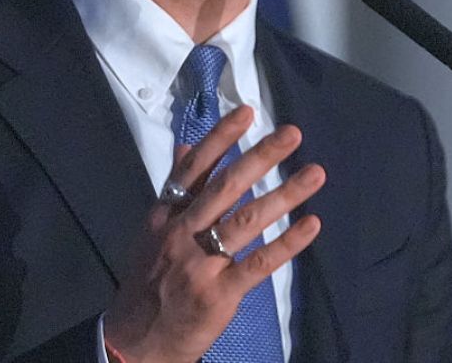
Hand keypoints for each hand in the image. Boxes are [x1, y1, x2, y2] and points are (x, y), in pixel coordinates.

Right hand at [103, 106, 325, 362]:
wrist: (136, 340)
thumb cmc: (150, 280)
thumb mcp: (153, 231)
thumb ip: (176, 189)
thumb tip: (184, 146)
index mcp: (165, 215)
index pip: (194, 168)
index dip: (221, 138)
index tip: (249, 112)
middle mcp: (182, 234)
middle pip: (226, 187)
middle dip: (261, 157)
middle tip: (293, 133)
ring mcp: (201, 264)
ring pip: (247, 220)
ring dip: (285, 194)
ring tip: (315, 173)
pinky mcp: (220, 292)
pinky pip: (259, 262)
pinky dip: (288, 243)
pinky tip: (312, 224)